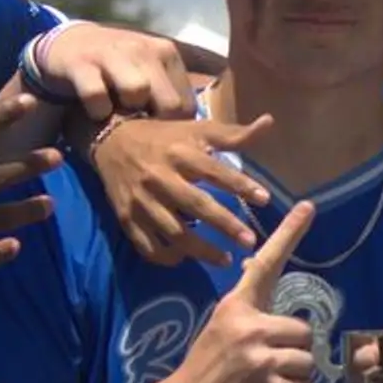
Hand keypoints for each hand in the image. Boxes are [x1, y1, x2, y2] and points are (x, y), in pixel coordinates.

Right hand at [34, 23, 195, 120]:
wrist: (66, 43)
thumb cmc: (115, 68)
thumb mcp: (147, 72)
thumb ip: (168, 94)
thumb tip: (190, 133)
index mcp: (166, 53)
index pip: (187, 104)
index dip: (176, 129)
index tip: (160, 136)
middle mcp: (143, 49)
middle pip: (169, 102)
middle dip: (156, 126)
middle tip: (139, 135)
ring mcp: (112, 53)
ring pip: (137, 91)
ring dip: (126, 114)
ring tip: (117, 118)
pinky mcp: (81, 63)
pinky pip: (96, 95)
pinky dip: (97, 111)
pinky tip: (95, 113)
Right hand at [90, 113, 274, 265]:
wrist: (112, 142)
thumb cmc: (164, 137)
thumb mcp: (197, 130)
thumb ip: (233, 134)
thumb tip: (269, 122)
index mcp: (180, 153)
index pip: (214, 171)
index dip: (240, 185)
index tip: (265, 199)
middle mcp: (160, 178)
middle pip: (195, 205)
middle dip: (225, 224)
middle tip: (250, 241)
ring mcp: (142, 201)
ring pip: (173, 231)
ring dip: (201, 250)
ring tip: (226, 260)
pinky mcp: (127, 218)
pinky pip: (147, 245)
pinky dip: (166, 256)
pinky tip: (185, 259)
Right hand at [143, 200, 320, 382]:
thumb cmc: (204, 371)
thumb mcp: (220, 329)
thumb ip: (250, 311)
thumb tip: (270, 279)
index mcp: (236, 308)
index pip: (266, 265)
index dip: (289, 234)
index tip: (309, 206)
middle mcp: (251, 328)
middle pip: (304, 331)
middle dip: (293, 351)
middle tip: (266, 366)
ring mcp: (262, 361)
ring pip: (308, 362)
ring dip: (294, 377)